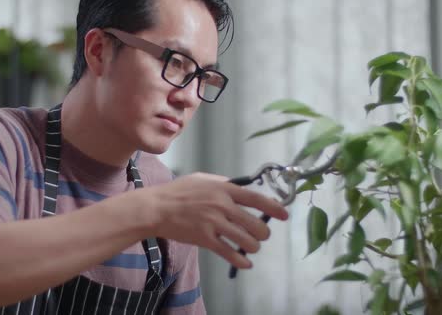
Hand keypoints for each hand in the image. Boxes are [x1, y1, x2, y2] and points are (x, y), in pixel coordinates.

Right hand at [143, 173, 288, 268]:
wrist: (157, 208)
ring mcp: (214, 223)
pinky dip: (241, 261)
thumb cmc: (178, 192)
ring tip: (249, 246)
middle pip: (256, 224)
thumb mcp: (202, 179)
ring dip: (252, 246)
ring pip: (247, 241)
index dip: (274, 207)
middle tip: (259, 234)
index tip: (284, 214)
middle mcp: (222, 205)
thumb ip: (223, 183)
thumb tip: (243, 189)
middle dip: (263, 233)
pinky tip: (245, 262)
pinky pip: (230, 253)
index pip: (256, 198)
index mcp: (224, 189)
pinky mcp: (205, 239)